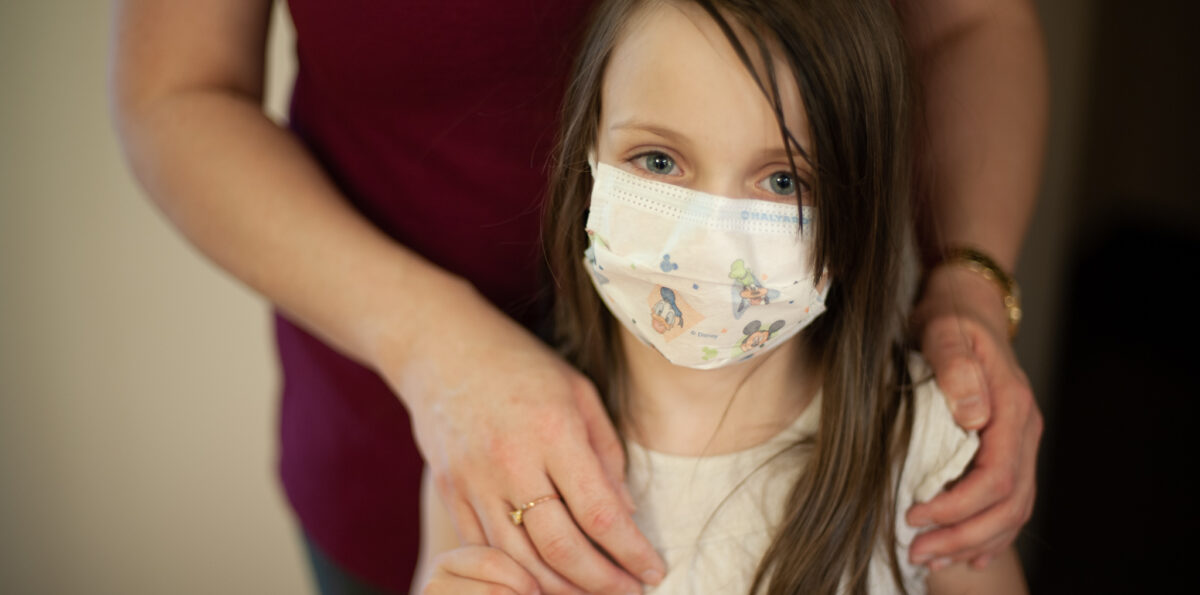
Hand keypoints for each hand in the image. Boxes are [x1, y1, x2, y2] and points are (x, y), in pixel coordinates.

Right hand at [379, 284, 664, 594]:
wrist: (442, 347)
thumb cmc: (521, 364)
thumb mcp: (579, 392)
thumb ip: (606, 453)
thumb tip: (625, 514)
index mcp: (553, 430)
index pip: (600, 512)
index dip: (631, 551)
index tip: (654, 570)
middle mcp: (511, 461)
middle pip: (561, 548)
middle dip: (602, 581)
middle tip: (629, 591)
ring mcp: (474, 481)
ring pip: (520, 561)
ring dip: (561, 589)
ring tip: (592, 592)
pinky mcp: (450, 492)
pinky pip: (485, 549)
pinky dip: (517, 574)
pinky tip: (545, 580)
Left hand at [907, 265, 1042, 569]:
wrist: (965, 304)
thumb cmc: (949, 318)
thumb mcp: (944, 332)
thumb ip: (955, 367)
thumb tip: (973, 414)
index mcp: (1011, 406)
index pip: (996, 476)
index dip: (959, 506)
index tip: (917, 515)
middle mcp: (1023, 429)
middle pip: (1008, 503)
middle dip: (963, 535)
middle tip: (917, 552)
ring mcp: (1019, 442)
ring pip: (1013, 510)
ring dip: (974, 540)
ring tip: (930, 558)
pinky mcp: (1006, 449)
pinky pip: (1009, 501)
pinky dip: (989, 532)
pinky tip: (965, 553)